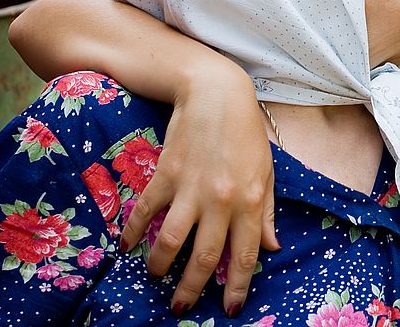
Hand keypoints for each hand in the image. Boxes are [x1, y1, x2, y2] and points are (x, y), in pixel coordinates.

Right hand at [120, 65, 278, 316]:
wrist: (217, 93)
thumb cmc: (246, 132)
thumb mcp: (267, 171)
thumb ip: (268, 212)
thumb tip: (272, 247)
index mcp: (252, 200)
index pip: (245, 254)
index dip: (237, 286)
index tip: (230, 308)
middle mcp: (222, 200)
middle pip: (205, 256)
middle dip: (193, 288)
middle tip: (181, 306)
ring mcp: (191, 188)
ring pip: (172, 242)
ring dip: (161, 266)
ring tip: (156, 277)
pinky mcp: (165, 175)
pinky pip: (145, 212)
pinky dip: (133, 233)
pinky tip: (126, 247)